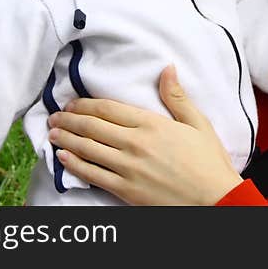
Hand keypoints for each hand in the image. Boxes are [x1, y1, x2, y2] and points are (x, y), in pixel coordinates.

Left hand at [47, 65, 243, 204]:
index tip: (72, 102)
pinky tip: (63, 158)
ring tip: (52, 133)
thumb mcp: (198, 123)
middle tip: (54, 115)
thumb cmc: (209, 162)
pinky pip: (92, 174)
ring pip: (87, 149)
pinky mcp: (125, 190)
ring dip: (65, 139)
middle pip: (92, 127)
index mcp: (152, 124)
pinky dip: (74, 165)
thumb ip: (177, 97)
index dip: (86, 104)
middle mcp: (135, 143)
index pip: (108, 109)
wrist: (215, 200)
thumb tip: (167, 69)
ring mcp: (128, 168)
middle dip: (69, 120)